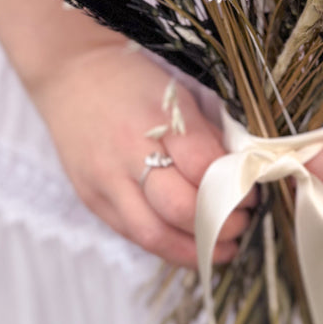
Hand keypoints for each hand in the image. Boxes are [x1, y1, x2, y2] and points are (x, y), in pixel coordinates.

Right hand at [28, 42, 250, 266]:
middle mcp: (127, 153)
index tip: (252, 192)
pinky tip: (191, 245)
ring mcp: (105, 182)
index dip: (235, 186)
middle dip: (221, 223)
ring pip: (155, 235)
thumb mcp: (178, 95)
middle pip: (180, 208)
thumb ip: (207, 137)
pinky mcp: (92, 199)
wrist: (71, 74)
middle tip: (242, 222)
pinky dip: (168, 246)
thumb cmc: (132, 80)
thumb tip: (239, 176)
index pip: (204, 168)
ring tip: (224, 247)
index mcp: (155, 118)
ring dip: (196, 249)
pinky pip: (134, 235)